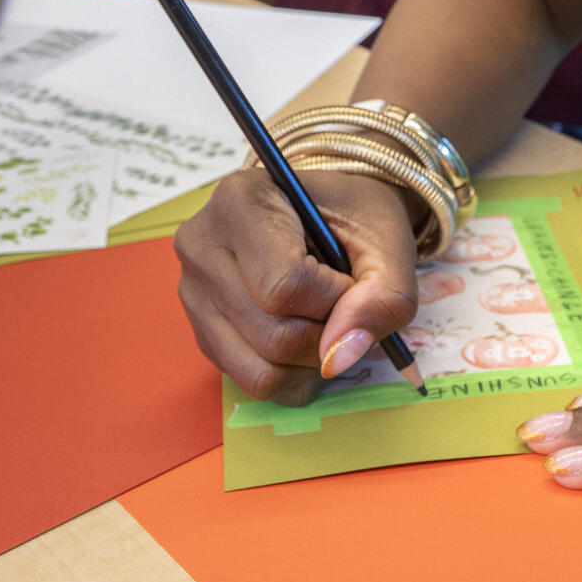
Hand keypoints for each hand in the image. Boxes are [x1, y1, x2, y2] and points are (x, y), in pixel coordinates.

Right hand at [173, 165, 420, 403]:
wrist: (331, 212)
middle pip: (273, 336)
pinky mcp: (201, 330)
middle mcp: (202, 245)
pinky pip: (251, 381)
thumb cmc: (356, 217)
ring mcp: (193, 291)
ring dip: (311, 362)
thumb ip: (383, 295)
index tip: (350, 278)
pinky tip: (304, 333)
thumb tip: (339, 357)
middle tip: (345, 303)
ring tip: (324, 319)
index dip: (335, 300)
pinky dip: (292, 373)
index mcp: (242, 201)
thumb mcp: (388, 242)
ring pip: (260, 371)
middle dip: (328, 334)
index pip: (285, 286)